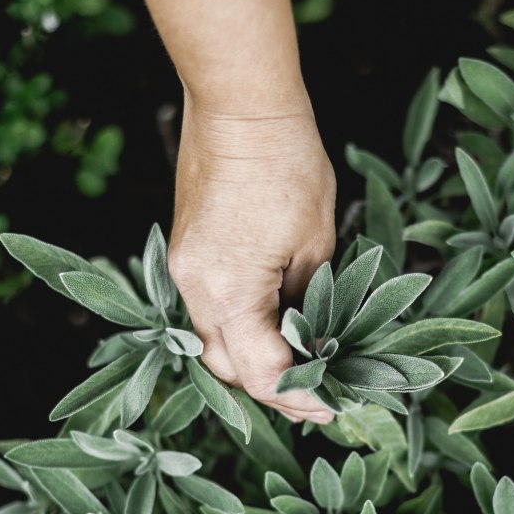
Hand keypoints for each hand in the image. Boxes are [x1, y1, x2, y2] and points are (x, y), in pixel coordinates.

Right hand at [168, 94, 336, 423]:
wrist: (239, 108)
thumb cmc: (287, 163)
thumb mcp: (316, 241)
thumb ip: (308, 300)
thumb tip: (308, 336)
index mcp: (228, 291)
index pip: (261, 372)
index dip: (299, 396)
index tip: (330, 406)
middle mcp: (194, 289)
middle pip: (226, 367)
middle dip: (272, 389)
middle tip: (316, 397)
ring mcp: (183, 271)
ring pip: (212, 342)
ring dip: (252, 362)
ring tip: (296, 369)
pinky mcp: (185, 255)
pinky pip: (206, 311)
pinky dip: (238, 330)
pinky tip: (270, 329)